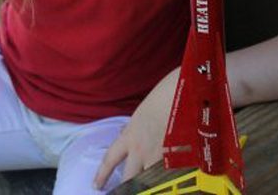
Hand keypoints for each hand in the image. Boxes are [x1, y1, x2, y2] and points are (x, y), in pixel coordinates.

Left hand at [93, 69, 176, 189]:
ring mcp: (159, 155)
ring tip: (148, 188)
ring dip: (148, 184)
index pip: (110, 159)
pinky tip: (172, 181)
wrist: (181, 94)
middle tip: (124, 193)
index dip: (102, 174)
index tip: (96, 185)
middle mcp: (141, 149)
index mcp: (129, 136)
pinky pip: (168, 173)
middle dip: (126, 188)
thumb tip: (125, 133)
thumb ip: (132, 128)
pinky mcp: (176, 157)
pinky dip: (168, 177)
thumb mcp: (140, 114)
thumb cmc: (161, 97)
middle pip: (129, 177)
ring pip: (149, 179)